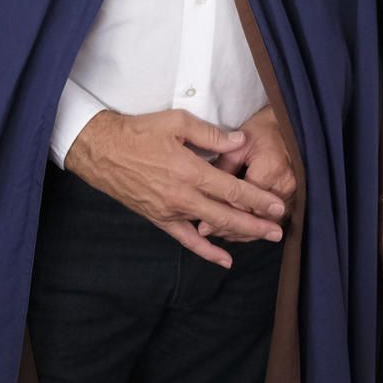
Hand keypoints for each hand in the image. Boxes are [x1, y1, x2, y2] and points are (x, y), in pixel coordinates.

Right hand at [64, 109, 286, 268]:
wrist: (102, 151)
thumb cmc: (139, 133)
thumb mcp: (176, 122)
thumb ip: (210, 135)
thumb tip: (239, 141)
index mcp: (189, 170)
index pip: (232, 188)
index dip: (258, 198)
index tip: (277, 205)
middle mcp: (183, 196)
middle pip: (228, 215)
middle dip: (256, 223)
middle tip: (280, 229)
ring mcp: (171, 211)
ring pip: (212, 227)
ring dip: (239, 234)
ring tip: (263, 238)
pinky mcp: (160, 219)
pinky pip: (187, 241)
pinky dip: (207, 252)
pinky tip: (225, 260)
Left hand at [201, 106, 296, 238]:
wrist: (286, 127)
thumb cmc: (260, 132)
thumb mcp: (238, 146)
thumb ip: (223, 169)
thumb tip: (204, 194)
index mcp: (269, 169)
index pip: (243, 200)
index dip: (221, 213)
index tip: (202, 226)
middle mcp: (284, 185)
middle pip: (255, 216)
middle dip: (231, 228)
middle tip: (208, 232)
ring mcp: (292, 193)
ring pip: (265, 222)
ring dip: (244, 231)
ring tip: (221, 234)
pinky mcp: (294, 197)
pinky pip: (275, 219)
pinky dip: (257, 226)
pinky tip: (240, 230)